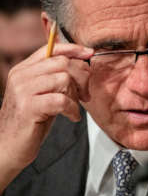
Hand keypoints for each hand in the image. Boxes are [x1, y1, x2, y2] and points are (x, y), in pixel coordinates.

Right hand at [0, 43, 92, 191]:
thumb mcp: (44, 93)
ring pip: (63, 79)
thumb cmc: (32, 120)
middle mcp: (21, 76)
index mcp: (23, 69)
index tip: (89, 53)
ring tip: (73, 107)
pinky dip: (72, 109)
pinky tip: (72, 117)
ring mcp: (23, 91)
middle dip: (81, 77)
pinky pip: (62, 100)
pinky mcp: (28, 107)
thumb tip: (83, 63)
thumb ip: (56, 77)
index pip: (51, 49)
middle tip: (85, 95)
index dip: (73, 49)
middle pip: (63, 63)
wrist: (9, 147)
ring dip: (76, 95)